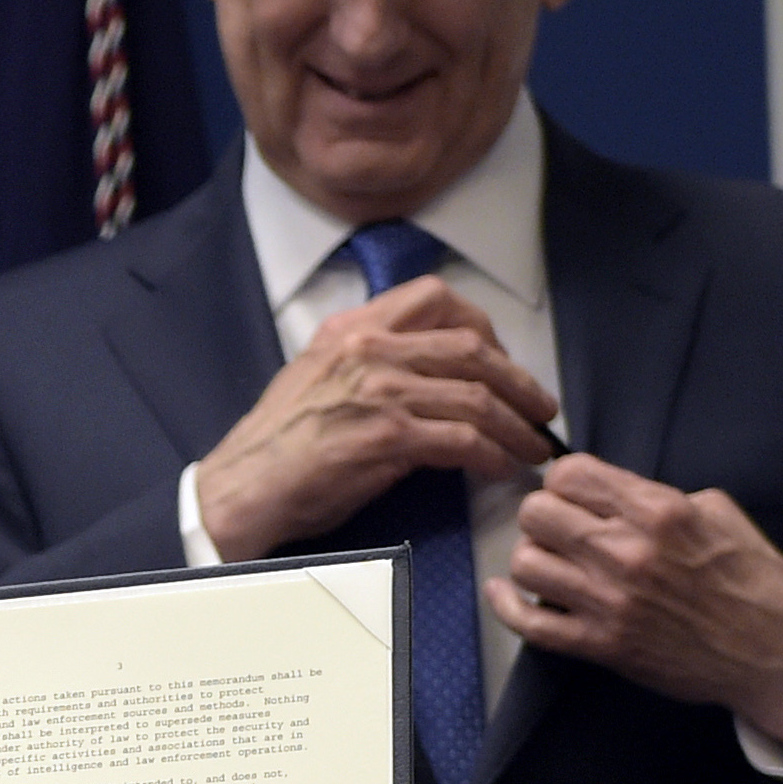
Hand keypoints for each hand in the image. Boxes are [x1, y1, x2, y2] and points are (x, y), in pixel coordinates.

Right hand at [196, 278, 559, 562]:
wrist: (242, 487)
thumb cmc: (280, 443)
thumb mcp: (319, 377)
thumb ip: (371, 362)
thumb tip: (429, 376)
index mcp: (352, 329)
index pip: (434, 297)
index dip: (482, 325)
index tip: (498, 358)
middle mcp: (368, 350)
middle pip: (470, 347)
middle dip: (519, 380)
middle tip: (540, 408)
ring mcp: (378, 391)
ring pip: (476, 395)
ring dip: (517, 426)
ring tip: (533, 448)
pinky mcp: (386, 437)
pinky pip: (463, 440)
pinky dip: (493, 455)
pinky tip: (501, 468)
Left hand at [490, 455, 782, 749]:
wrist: (775, 655)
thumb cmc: (754, 581)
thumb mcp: (720, 514)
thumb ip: (660, 496)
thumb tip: (614, 493)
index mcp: (658, 511)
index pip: (569, 474)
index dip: (564, 482)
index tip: (575, 496)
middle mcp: (626, 551)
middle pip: (536, 512)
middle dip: (544, 516)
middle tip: (563, 531)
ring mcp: (610, 601)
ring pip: (525, 562)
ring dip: (534, 560)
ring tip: (554, 565)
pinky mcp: (601, 645)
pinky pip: (529, 624)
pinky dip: (507, 606)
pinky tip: (504, 593)